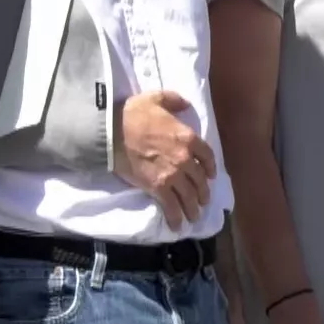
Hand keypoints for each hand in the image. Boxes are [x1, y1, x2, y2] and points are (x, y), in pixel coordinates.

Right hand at [114, 91, 217, 227]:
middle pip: (200, 180)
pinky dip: (176, 217)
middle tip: (203, 200)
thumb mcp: (156, 98)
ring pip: (189, 196)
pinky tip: (178, 225)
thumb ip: (174, 100)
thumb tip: (185, 103)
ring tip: (194, 216)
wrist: (112, 132)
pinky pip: (171, 206)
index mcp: (188, 137)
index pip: (207, 155)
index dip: (211, 167)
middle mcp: (185, 159)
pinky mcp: (157, 187)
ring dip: (193, 208)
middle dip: (203, 192)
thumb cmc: (133, 114)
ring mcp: (172, 175)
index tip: (210, 175)